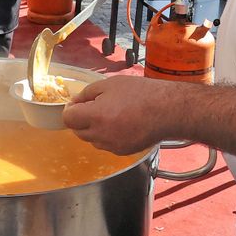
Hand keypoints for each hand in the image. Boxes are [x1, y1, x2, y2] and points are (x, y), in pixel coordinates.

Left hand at [64, 76, 183, 154]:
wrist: (167, 110)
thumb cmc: (141, 93)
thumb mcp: (110, 84)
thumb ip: (87, 93)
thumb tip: (76, 102)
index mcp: (96, 116)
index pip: (68, 118)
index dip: (70, 109)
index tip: (77, 103)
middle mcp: (101, 134)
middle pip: (78, 131)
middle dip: (81, 119)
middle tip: (95, 106)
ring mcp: (112, 146)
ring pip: (91, 139)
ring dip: (94, 128)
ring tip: (111, 114)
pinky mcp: (122, 151)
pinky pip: (106, 145)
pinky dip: (107, 136)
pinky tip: (120, 123)